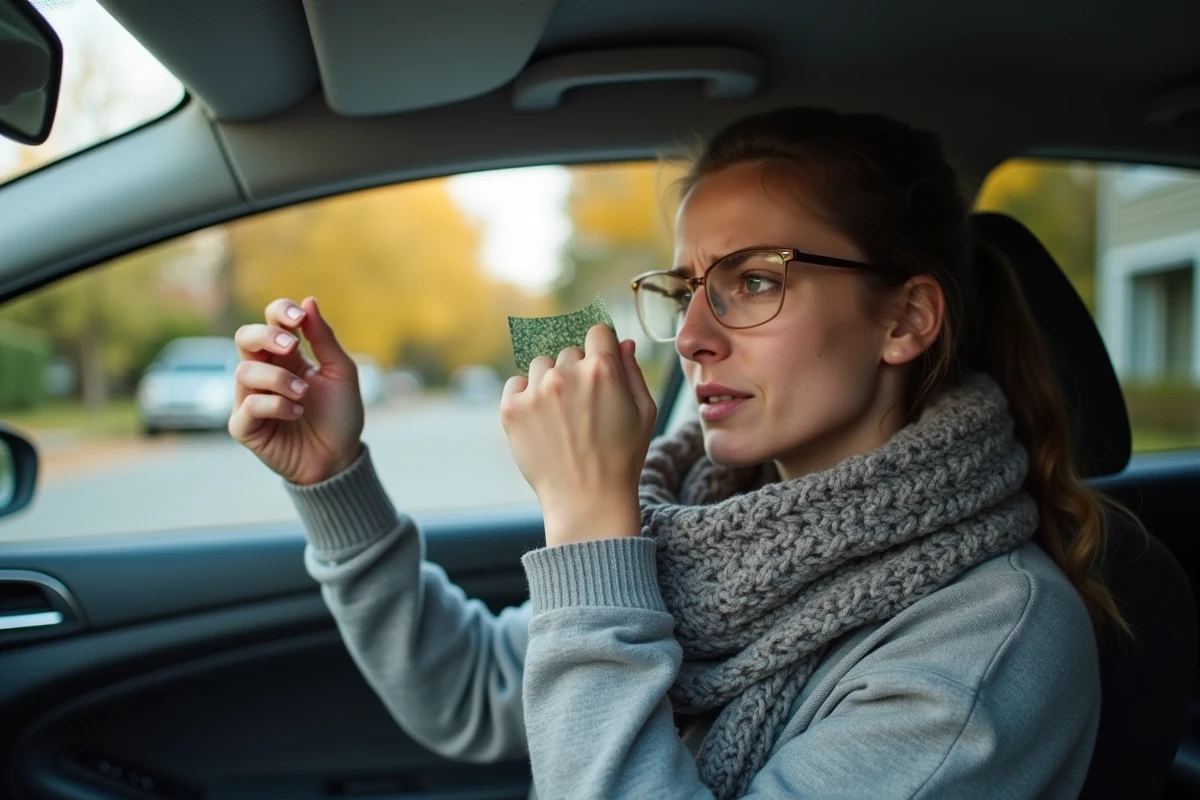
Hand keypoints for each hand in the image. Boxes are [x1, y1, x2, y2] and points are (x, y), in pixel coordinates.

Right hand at [229, 296, 364, 485]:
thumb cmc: (340, 415)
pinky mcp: (245, 426)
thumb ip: (324, 339)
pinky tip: (295, 412)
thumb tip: (309, 301)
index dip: (279, 312)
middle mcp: (265, 373)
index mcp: (287, 356)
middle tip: (292, 347)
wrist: (340, 458)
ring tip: (303, 394)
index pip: (270, 321)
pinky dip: (275, 405)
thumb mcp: (341, 372)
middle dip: (266, 336)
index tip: (299, 318)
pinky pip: (249, 406)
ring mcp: (250, 399)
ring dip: (278, 379)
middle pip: (244, 338)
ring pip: (244, 372)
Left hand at [500, 324, 656, 546]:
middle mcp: (566, 374)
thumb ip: (633, 372)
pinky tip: (540, 421)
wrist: (586, 499)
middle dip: (577, 372)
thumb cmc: (622, 457)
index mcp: (602, 370)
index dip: (601, 348)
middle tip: (583, 408)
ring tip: (561, 417)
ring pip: (541, 365)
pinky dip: (525, 396)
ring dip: (550, 382)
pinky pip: (515, 384)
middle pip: (569, 352)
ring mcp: (536, 391)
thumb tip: (623, 342)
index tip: (599, 367)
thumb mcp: (644, 413)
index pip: (598, 332)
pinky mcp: (511, 409)